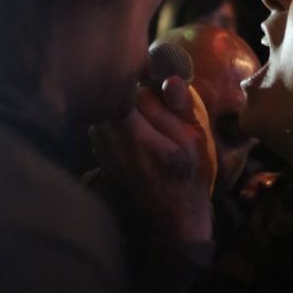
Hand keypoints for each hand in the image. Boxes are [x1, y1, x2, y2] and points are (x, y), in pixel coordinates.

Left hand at [89, 77, 215, 244]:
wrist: (174, 216)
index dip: (133, 79)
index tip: (147, 76)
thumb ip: (178, 108)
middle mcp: (111, 144)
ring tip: (139, 113)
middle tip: (145, 93)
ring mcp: (101, 154)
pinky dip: (111, 124)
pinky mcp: (99, 159)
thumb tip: (170, 78)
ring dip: (115, 109)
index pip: (121, 92)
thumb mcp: (194, 139)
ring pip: (101, 114)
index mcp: (136, 137)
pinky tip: (129, 130)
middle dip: (123, 93)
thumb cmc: (189, 174)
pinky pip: (99, 130)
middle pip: (106, 101)